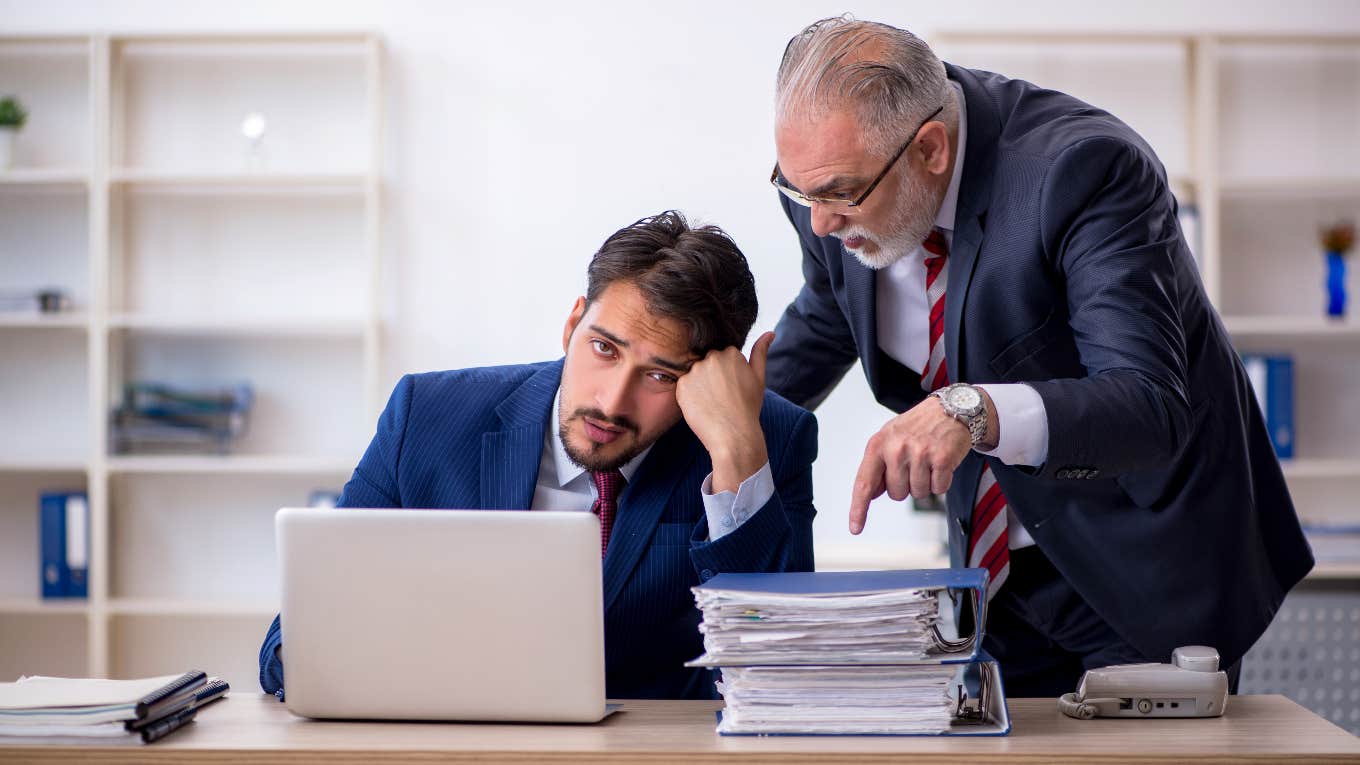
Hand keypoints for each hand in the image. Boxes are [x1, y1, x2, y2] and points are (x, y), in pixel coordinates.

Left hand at [675, 331, 774, 492]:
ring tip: (712, 402)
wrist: (733, 435)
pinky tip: (702, 406)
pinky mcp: (682, 385)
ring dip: (700, 384)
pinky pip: (683, 385)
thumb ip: (761, 352)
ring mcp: (695, 371)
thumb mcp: (759, 377)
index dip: (727, 373)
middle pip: (707, 362)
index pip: (722, 356)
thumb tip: (770, 332)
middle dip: (712, 375)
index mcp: (730, 353)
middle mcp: (711, 358)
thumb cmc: (748, 407)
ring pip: (694, 373)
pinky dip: (690, 395)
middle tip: (721, 396)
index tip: (731, 387)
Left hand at [849, 394, 973, 533]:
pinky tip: (941, 461)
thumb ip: (878, 466)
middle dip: (907, 485)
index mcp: (878, 444)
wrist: (952, 408)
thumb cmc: (918, 426)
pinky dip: (942, 481)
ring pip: (918, 493)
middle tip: (915, 462)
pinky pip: (938, 489)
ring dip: (925, 482)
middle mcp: (896, 449)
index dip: (858, 509)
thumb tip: (869, 494)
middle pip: (896, 494)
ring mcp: (919, 453)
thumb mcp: (890, 439)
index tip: (855, 528)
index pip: (864, 483)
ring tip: (929, 459)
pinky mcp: (942, 459)